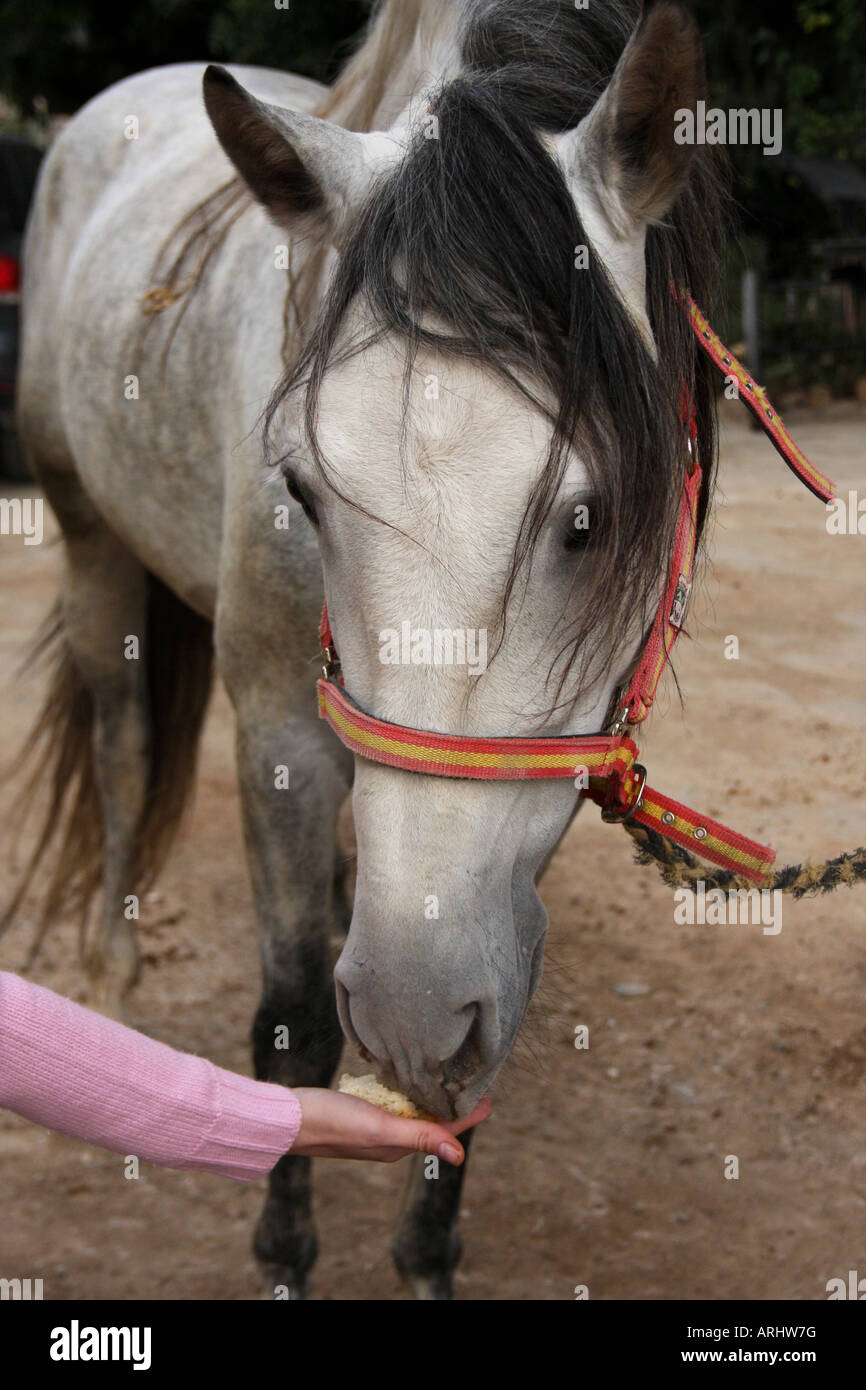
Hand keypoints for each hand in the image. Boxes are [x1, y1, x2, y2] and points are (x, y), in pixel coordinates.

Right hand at [289, 1088, 491, 1164]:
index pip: (444, 1129)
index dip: (468, 1113)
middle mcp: (390, 1138)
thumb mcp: (379, 1127)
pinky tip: (408, 1079)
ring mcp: (374, 1126)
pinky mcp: (360, 1112)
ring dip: (432, 1098)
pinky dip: (406, 1092)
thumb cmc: (332, 1122)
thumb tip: (460, 1156)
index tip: (490, 1096)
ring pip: (412, 1112)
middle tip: (474, 1082)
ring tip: (448, 1079)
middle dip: (453, 1104)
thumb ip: (419, 1136)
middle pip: (431, 1121)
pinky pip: (392, 1104)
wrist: (289, 1118)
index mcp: (399, 1144)